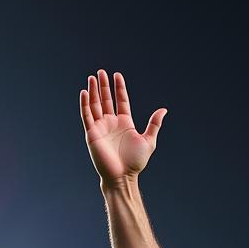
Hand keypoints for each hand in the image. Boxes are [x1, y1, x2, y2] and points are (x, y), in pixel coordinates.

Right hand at [80, 70, 165, 184]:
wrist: (123, 176)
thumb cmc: (136, 161)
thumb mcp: (149, 141)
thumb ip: (154, 124)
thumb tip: (163, 110)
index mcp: (125, 123)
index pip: (121, 101)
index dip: (119, 88)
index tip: (117, 75)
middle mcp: (112, 123)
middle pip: (106, 100)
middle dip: (104, 86)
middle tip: (101, 72)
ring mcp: (101, 127)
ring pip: (95, 104)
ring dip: (93, 91)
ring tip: (92, 77)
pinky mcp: (92, 133)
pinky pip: (86, 115)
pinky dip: (85, 104)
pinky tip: (84, 92)